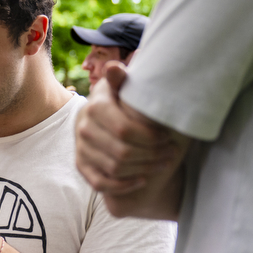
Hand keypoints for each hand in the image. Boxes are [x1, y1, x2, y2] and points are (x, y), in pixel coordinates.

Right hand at [75, 63, 179, 195]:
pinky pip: (100, 183)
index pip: (125, 129)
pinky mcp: (81, 165)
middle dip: (152, 154)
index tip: (168, 136)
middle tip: (171, 152)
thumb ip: (122, 78)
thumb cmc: (118, 100)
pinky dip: (123, 185)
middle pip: (122, 151)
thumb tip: (115, 67)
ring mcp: (81, 149)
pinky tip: (142, 179)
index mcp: (95, 106)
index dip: (150, 137)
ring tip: (163, 163)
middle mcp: (84, 128)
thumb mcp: (121, 85)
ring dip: (144, 169)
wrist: (97, 118)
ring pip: (114, 168)